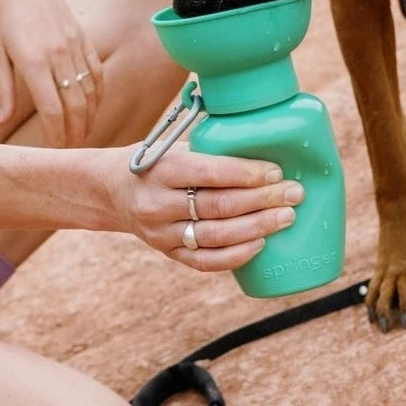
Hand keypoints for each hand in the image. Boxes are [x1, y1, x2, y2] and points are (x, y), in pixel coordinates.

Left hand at [0, 0, 103, 147]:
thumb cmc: (0, 13)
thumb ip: (2, 89)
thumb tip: (1, 122)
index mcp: (34, 60)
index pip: (53, 111)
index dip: (57, 137)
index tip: (55, 155)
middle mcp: (59, 54)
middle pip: (77, 106)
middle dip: (76, 135)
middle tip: (71, 155)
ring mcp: (75, 44)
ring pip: (91, 92)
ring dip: (89, 118)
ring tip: (82, 137)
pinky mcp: (83, 37)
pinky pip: (97, 72)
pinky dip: (98, 94)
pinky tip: (93, 109)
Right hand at [101, 147, 303, 272]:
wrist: (110, 190)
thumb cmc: (155, 161)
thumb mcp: (174, 146)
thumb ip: (210, 151)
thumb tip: (266, 144)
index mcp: (162, 169)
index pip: (210, 173)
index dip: (247, 174)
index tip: (276, 171)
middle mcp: (158, 203)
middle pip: (218, 206)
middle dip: (262, 200)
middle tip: (294, 193)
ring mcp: (161, 232)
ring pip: (216, 236)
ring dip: (257, 227)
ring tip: (287, 218)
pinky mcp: (167, 252)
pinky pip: (205, 261)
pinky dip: (235, 255)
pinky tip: (260, 244)